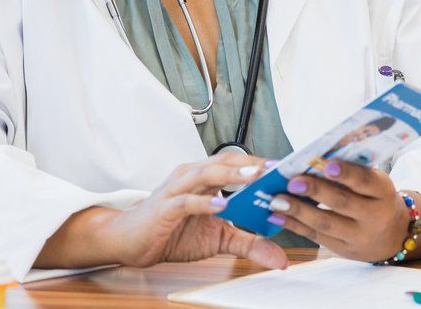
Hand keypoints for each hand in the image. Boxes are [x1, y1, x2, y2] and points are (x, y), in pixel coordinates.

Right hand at [99, 153, 287, 269]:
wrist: (130, 242)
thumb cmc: (172, 232)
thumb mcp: (218, 238)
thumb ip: (249, 243)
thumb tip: (281, 258)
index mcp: (206, 177)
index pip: (239, 163)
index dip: (264, 164)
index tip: (290, 167)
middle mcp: (193, 176)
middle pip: (227, 161)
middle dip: (254, 164)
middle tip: (281, 168)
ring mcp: (178, 189)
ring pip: (208, 174)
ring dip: (233, 175)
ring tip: (256, 177)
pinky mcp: (165, 207)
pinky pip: (187, 201)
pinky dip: (205, 202)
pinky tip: (221, 205)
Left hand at [266, 161, 420, 262]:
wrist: (392, 235)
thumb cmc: (374, 197)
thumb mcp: (373, 182)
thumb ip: (350, 170)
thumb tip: (312, 155)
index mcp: (383, 192)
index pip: (365, 181)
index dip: (346, 173)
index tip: (325, 165)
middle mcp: (374, 216)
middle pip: (342, 203)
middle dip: (315, 191)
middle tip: (292, 182)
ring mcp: (359, 236)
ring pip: (326, 223)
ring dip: (298, 211)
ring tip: (277, 200)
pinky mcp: (343, 250)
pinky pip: (316, 236)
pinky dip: (294, 225)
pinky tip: (276, 216)